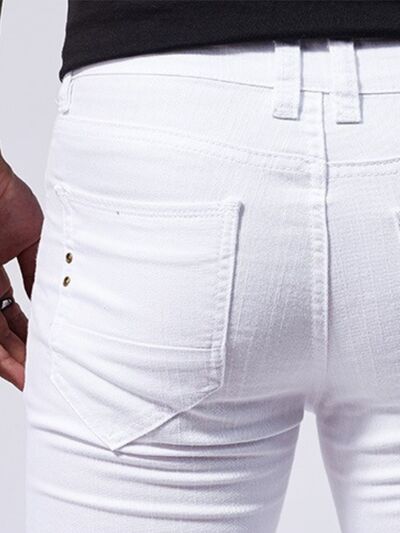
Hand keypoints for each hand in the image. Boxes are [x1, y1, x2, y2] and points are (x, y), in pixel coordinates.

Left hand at [0, 150, 42, 389]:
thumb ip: (38, 273)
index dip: (30, 336)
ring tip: (31, 379)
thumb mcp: (33, 241)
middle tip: (39, 377)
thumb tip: (53, 299)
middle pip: (3, 331)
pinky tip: (16, 364)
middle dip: (21, 356)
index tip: (47, 353)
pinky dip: (1, 350)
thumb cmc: (6, 199)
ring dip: (11, 359)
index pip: (14, 315)